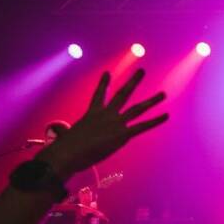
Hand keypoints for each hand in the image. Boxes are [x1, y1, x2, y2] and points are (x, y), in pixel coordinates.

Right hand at [36, 69, 167, 178]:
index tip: (108, 73)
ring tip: (163, 94)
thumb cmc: (64, 149)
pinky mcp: (122, 134)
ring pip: (138, 109)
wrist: (68, 152)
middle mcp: (106, 115)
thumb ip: (63, 134)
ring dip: (152, 101)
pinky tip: (166, 115)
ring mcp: (115, 123)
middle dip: (133, 82)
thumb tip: (56, 135)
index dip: (103, 84)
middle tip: (142, 71)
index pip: (99, 96)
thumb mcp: (65, 138)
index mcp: (91, 114)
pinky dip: (155, 121)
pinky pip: (142, 126)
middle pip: (122, 94)